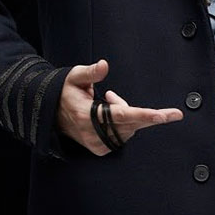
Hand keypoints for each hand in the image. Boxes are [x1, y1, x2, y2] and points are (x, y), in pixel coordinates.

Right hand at [57, 59, 183, 155]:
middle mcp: (92, 132)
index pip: (121, 115)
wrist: (52, 114)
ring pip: (130, 130)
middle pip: (131, 123)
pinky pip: (124, 137)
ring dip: (128, 114)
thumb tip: (104, 65)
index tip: (162, 115)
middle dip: (144, 112)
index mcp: (86, 114)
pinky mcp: (100, 149)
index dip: (144, 115)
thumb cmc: (66, 93)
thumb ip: (91, 72)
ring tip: (108, 101)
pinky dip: (125, 124)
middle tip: (134, 101)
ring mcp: (96, 143)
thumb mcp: (75, 77)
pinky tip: (111, 116)